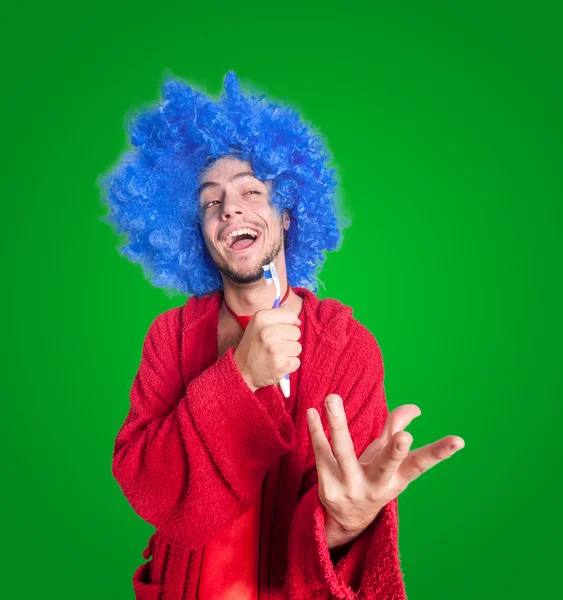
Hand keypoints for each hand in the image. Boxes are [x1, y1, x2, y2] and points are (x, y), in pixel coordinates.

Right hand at [233, 307, 301, 391]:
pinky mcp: (281, 364)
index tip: (279, 332)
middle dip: (288, 340)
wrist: (241, 371)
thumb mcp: (258, 324)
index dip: (288, 324)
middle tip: (273, 346)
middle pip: (296, 332)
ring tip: (274, 355)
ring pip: (297, 347)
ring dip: (289, 353)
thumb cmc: (253, 346)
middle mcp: (268, 331)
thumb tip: (296, 318)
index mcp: (262, 317)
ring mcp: (275, 348)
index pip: (291, 315)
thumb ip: (277, 315)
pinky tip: (276, 364)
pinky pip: (296, 361)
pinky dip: (289, 365)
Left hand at [307, 394, 464, 543]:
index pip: (421, 463)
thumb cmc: (373, 478)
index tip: (458, 441)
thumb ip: (396, 429)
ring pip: (343, 453)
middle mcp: (377, 485)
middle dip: (395, 452)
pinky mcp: (327, 486)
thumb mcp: (388, 460)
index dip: (440, 452)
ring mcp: (351, 487)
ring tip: (332, 398)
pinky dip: (316, 431)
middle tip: (405, 437)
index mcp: (397, 478)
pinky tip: (312, 412)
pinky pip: (321, 453)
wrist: (346, 519)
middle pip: (385, 465)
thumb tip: (414, 407)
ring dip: (337, 424)